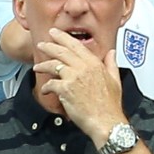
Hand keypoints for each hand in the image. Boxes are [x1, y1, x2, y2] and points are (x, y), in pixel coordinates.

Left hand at [34, 28, 126, 142]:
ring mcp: (73, 77)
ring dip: (43, 65)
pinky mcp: (65, 90)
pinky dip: (46, 87)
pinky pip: (50, 84)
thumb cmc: (110, 104)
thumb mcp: (115, 80)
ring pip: (53, 65)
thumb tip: (112, 53)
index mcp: (95, 63)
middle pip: (62, 52)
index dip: (63, 38)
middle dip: (49, 46)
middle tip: (42, 43)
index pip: (76, 46)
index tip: (56, 33)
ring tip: (37, 66)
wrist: (106, 121)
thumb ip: (111, 64)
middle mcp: (83, 67)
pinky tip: (45, 90)